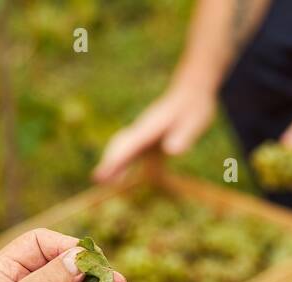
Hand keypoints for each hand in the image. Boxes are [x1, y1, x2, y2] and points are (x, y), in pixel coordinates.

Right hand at [92, 85, 216, 182]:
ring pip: (124, 148)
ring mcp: (145, 133)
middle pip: (121, 145)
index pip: (130, 145)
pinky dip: (125, 163)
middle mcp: (143, 129)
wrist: (191, 92)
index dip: (117, 160)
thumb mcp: (194, 122)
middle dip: (109, 161)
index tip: (105, 172)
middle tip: (97, 178)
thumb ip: (183, 136)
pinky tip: (122, 179)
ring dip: (114, 163)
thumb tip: (172, 151)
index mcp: (151, 126)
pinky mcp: (150, 138)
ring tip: (103, 180)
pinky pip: (134, 152)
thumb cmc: (194, 107)